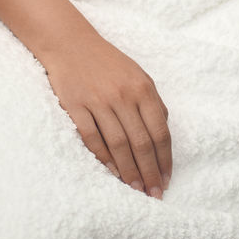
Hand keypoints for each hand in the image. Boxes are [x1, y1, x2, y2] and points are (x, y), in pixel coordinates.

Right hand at [39, 31, 171, 199]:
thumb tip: (163, 135)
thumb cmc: (108, 63)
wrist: (71, 44)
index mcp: (142, 88)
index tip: (167, 180)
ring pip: (118, 145)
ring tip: (136, 189)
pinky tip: (113, 173)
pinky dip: (104, 158)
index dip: (165, 160)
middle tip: (154, 194)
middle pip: (141, 143)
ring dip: (129, 172)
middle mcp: (123, 95)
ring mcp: (98, 101)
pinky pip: (92, 138)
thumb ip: (152, 102)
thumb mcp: (138, 75)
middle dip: (150, 173)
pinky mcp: (76, 106)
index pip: (160, 131)